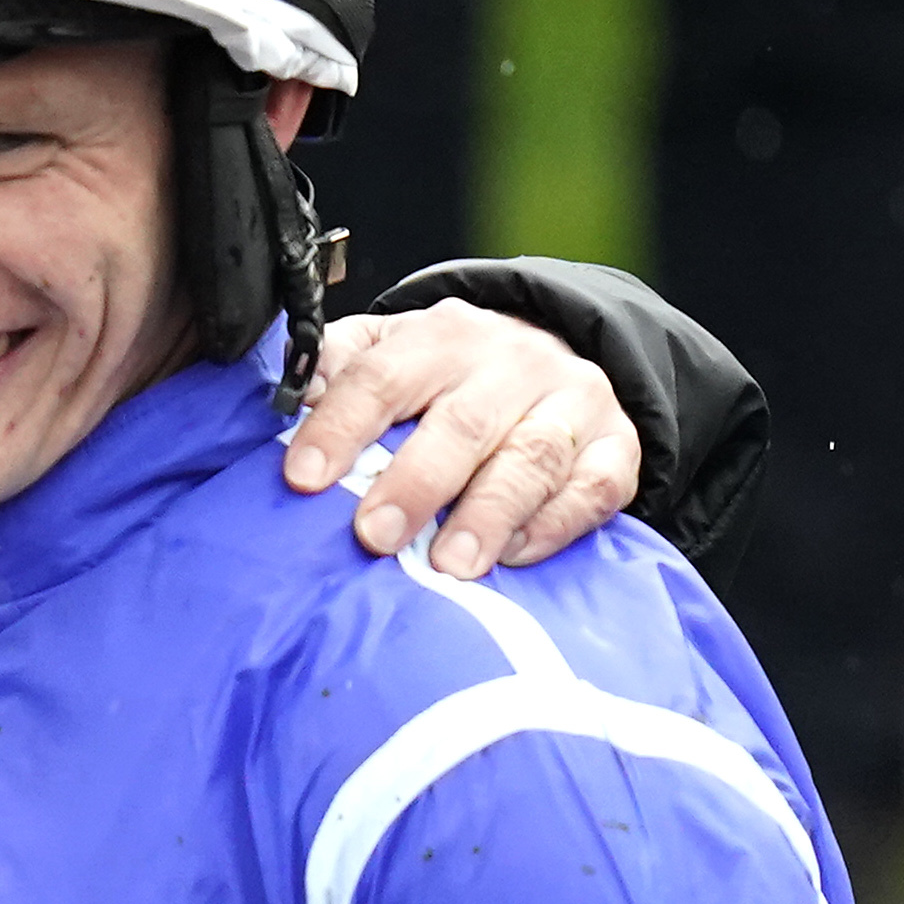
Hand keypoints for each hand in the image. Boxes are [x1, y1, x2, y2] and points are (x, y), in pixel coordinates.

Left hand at [279, 298, 637, 576]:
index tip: (303, 478)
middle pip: (462, 422)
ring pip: (532, 457)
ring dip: (488, 514)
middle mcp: (511, 361)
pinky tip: (515, 556)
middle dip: (417, 482)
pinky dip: (555, 524)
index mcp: (441, 337)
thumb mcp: (389, 352)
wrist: (560, 350)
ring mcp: (571, 401)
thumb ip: (336, 372)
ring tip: (450, 566)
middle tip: (375, 536)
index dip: (341, 427)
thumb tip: (285, 401)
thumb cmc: (449, 373)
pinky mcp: (617, 445)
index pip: (382, 376)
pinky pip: (594, 487)